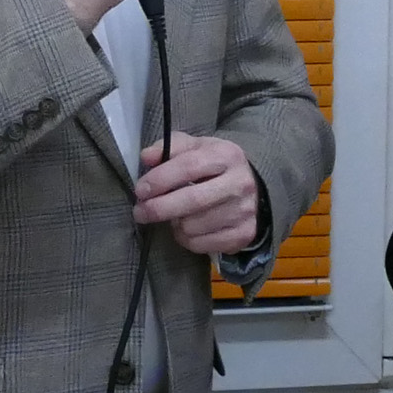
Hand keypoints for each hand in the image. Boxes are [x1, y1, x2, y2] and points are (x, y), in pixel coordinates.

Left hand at [135, 130, 261, 255]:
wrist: (252, 188)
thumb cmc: (214, 167)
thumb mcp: (195, 148)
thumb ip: (169, 148)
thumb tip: (147, 157)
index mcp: (226, 155)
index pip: (189, 167)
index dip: (160, 180)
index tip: (140, 190)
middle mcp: (240, 183)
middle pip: (192, 200)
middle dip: (158, 208)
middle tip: (140, 212)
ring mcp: (244, 211)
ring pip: (193, 226)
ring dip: (174, 224)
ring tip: (174, 216)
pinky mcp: (244, 234)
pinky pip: (201, 244)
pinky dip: (186, 239)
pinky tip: (188, 228)